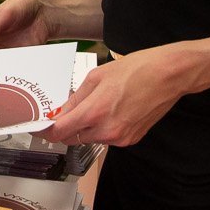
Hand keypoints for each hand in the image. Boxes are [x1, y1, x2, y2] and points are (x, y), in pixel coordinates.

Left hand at [46, 48, 191, 147]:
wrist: (169, 76)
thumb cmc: (136, 70)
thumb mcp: (96, 77)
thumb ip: (75, 99)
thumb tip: (61, 111)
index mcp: (94, 113)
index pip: (59, 133)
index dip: (46, 131)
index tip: (40, 127)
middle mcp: (107, 131)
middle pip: (73, 138)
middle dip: (65, 128)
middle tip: (64, 113)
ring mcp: (121, 138)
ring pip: (90, 138)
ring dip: (85, 128)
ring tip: (95, 106)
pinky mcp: (132, 140)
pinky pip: (107, 138)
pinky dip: (102, 128)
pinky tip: (111, 111)